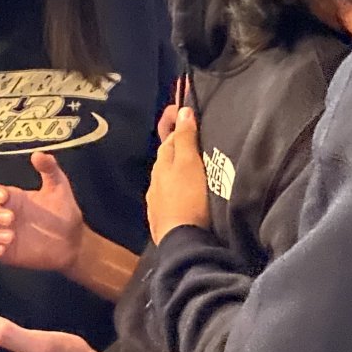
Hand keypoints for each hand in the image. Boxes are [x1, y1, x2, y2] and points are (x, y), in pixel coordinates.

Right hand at [0, 152, 83, 272]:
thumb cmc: (63, 213)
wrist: (73, 242)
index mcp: (12, 198)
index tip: (3, 196)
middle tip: (10, 218)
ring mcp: (2, 235)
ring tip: (10, 237)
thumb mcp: (59, 187)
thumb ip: (49, 169)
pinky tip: (4, 249)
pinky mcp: (5, 254)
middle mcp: (3, 216)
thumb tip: (38, 154)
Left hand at [148, 106, 208, 244]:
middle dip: (178, 154)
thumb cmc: (188, 197)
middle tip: (197, 151)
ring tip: (193, 176)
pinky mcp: (161, 221)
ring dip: (177, 177)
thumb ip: (185, 138)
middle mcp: (154, 183)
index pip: (169, 142)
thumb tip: (182, 111)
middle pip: (166, 162)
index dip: (181, 132)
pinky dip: (176, 196)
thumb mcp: (189, 163)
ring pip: (166, 183)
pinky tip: (184, 200)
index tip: (193, 125)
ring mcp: (156, 203)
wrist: (181, 240)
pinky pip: (168, 201)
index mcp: (161, 166)